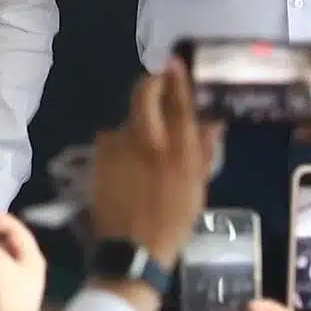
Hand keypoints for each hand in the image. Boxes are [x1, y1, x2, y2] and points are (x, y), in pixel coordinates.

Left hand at [88, 64, 217, 264]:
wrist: (133, 248)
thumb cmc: (173, 222)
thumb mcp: (197, 188)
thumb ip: (203, 151)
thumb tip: (211, 122)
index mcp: (181, 153)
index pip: (180, 106)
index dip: (177, 80)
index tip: (174, 62)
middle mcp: (149, 144)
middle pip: (144, 96)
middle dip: (150, 83)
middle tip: (157, 83)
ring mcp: (120, 148)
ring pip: (128, 121)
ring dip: (137, 125)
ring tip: (144, 149)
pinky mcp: (99, 156)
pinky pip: (112, 139)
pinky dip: (121, 144)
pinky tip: (126, 163)